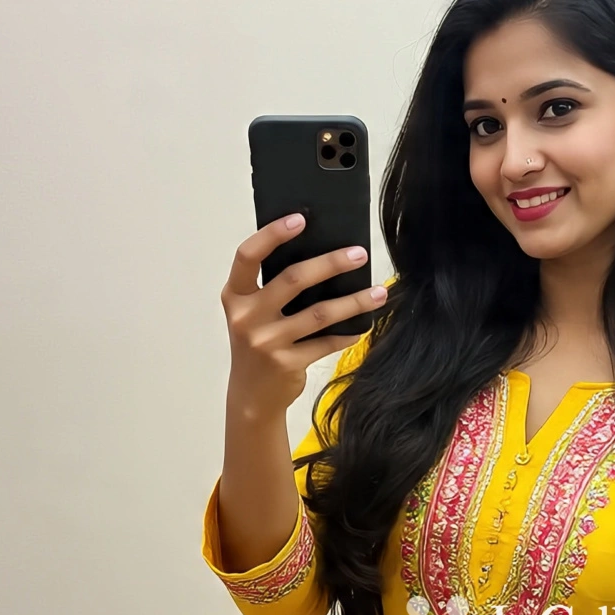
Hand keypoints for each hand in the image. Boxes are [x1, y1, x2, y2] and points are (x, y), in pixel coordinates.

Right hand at [221, 215, 387, 418]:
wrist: (251, 395)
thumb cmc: (258, 343)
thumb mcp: (253, 313)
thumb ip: (271, 288)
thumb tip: (320, 255)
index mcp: (235, 295)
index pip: (248, 255)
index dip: (273, 234)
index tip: (301, 218)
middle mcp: (247, 317)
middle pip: (293, 280)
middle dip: (331, 263)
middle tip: (359, 253)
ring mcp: (266, 342)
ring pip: (319, 314)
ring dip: (354, 301)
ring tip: (380, 292)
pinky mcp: (287, 363)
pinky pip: (326, 343)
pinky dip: (347, 334)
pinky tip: (363, 325)